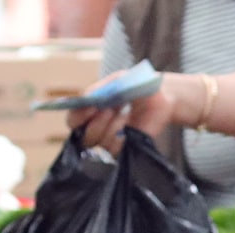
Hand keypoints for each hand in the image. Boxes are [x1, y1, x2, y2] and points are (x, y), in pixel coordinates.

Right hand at [64, 71, 182, 152]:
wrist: (161, 97)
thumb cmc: (137, 86)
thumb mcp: (119, 80)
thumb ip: (101, 89)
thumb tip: (87, 99)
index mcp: (90, 109)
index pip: (73, 120)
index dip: (78, 116)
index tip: (92, 107)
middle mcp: (97, 126)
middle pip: (84, 136)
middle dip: (97, 123)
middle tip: (111, 109)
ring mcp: (110, 139)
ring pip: (100, 142)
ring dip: (113, 128)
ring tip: (125, 114)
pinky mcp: (123, 149)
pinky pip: (115, 150)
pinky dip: (122, 138)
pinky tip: (130, 126)